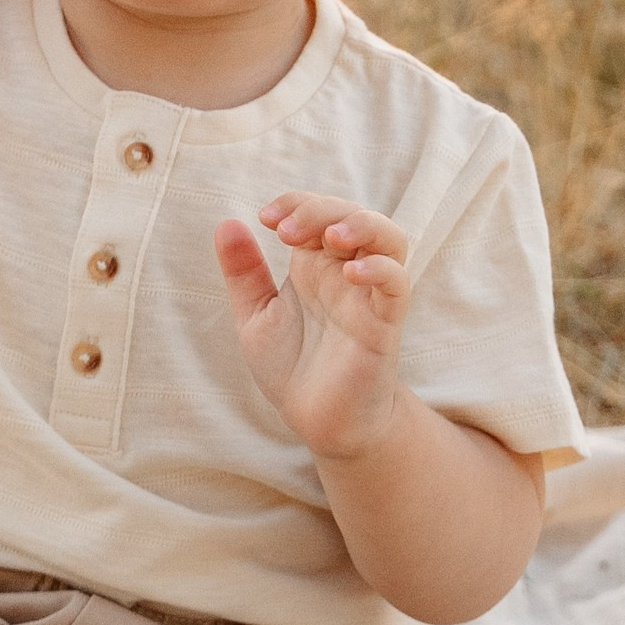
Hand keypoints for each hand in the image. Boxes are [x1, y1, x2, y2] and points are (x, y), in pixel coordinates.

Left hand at [214, 192, 410, 467]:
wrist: (319, 422)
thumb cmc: (293, 366)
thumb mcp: (256, 316)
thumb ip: (244, 273)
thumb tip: (227, 222)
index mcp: (314, 265)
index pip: (317, 211)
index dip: (295, 202)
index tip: (264, 218)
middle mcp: (344, 273)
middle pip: (351, 214)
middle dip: (319, 210)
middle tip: (284, 231)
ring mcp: (368, 296)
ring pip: (389, 238)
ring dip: (362, 225)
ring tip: (331, 235)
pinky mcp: (385, 325)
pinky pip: (397, 285)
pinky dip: (380, 270)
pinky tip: (351, 273)